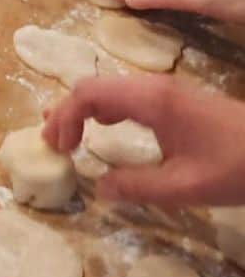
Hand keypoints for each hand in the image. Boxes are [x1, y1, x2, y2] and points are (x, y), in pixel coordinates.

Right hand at [42, 76, 244, 207]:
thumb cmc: (234, 167)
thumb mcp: (185, 186)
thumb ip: (138, 187)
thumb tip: (98, 189)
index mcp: (151, 100)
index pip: (89, 94)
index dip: (65, 118)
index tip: (59, 149)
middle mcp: (152, 87)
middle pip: (93, 87)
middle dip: (66, 112)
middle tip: (51, 144)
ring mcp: (163, 91)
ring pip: (108, 89)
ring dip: (82, 110)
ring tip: (64, 136)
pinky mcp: (172, 100)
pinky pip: (125, 96)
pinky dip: (102, 110)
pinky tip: (99, 128)